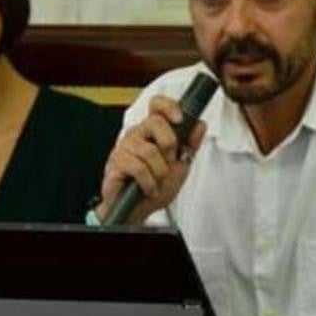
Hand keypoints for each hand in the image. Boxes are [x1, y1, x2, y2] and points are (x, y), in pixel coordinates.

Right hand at [96, 95, 206, 224]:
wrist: (140, 211)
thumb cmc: (156, 186)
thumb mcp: (181, 165)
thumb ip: (190, 145)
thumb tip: (200, 124)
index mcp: (152, 131)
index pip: (157, 105)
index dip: (169, 106)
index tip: (181, 119)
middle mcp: (136, 135)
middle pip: (154, 122)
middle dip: (169, 145)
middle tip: (169, 162)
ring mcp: (124, 148)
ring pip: (149, 150)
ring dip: (160, 172)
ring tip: (158, 181)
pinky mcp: (115, 164)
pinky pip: (138, 168)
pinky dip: (149, 182)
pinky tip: (148, 188)